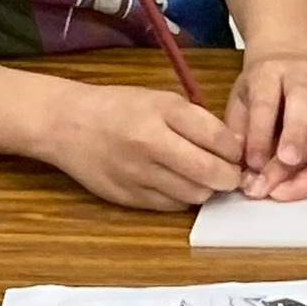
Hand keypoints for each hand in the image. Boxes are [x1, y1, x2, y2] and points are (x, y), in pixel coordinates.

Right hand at [37, 82, 243, 211]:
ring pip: (193, 194)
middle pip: (209, 173)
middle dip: (229, 176)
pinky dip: (183, 198)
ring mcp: (138, 174)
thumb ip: (196, 121)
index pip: (216, 137)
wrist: (68, 123)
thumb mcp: (161, 99)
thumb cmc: (120, 107)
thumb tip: (234, 146)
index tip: (239, 152)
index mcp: (162, 112)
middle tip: (232, 174)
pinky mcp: (127, 197)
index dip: (235, 149)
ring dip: (207, 189)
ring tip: (205, 178)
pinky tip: (180, 184)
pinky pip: (171, 206)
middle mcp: (150, 144)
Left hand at [224, 46, 306, 173]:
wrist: (286, 58)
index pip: (263, 102)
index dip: (258, 133)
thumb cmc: (262, 89)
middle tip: (291, 159)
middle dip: (297, 130)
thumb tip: (237, 157)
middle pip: (301, 97)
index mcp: (268, 76)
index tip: (253, 163)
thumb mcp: (241, 102)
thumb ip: (240, 129)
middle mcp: (300, 73)